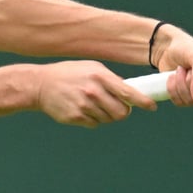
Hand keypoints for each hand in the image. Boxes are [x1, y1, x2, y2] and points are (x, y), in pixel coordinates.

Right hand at [36, 61, 157, 127]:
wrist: (40, 85)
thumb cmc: (69, 74)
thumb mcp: (91, 68)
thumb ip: (110, 79)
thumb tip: (129, 92)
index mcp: (100, 76)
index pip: (128, 93)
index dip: (142, 102)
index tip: (151, 107)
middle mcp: (93, 91)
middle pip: (121, 112)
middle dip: (123, 111)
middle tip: (118, 107)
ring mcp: (84, 106)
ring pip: (108, 119)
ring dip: (106, 115)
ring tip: (94, 104)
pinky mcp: (75, 117)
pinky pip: (94, 124)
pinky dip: (93, 119)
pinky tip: (82, 108)